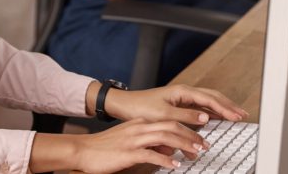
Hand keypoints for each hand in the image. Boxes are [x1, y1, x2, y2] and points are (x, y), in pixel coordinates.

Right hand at [73, 119, 208, 173]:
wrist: (83, 150)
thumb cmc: (106, 147)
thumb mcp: (132, 140)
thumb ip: (151, 143)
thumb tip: (170, 150)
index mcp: (141, 123)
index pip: (170, 121)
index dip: (187, 129)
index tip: (199, 138)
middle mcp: (140, 127)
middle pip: (172, 126)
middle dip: (191, 135)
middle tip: (204, 145)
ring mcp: (134, 139)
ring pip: (165, 137)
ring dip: (183, 145)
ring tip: (196, 153)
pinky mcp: (128, 152)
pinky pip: (151, 155)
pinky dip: (165, 160)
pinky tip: (175, 165)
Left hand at [107, 84, 249, 124]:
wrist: (126, 105)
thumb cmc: (141, 108)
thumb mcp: (163, 114)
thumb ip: (185, 116)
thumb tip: (205, 118)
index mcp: (183, 91)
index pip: (210, 99)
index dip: (225, 108)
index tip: (237, 115)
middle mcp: (185, 92)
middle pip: (213, 96)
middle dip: (229, 105)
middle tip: (242, 114)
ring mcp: (183, 97)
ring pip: (208, 100)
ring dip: (222, 107)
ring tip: (235, 114)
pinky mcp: (179, 103)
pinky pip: (200, 106)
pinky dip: (212, 111)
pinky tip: (217, 117)